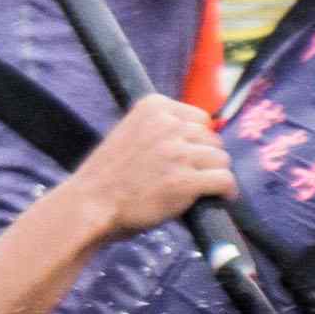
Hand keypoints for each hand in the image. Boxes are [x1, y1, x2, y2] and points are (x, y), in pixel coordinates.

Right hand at [60, 93, 234, 240]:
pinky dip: (226, 191)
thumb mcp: (130, 134)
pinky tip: (219, 197)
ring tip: (197, 189)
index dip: (195, 140)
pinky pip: (225, 180)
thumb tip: (202, 133)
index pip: (199, 118)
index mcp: (153, 107)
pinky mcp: (186, 181)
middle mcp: (168, 125)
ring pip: (221, 159)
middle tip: (188, 176)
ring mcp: (178, 153)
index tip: (185, 156)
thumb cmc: (107, 177)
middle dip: (204, 158)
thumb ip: (160, 129)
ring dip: (213, 175)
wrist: (88, 206)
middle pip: (212, 138)